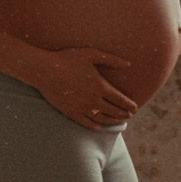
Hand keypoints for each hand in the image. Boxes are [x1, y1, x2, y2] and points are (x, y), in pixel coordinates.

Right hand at [24, 46, 138, 129]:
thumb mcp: (91, 54)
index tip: (135, 108)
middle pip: (113, 111)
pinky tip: (100, 127)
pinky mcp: (70, 112)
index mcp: (100, 86)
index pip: (120, 100)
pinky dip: (96, 126)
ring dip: (112, 121)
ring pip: (102, 119)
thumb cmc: (68, 59)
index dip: (129, 105)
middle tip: (129, 115)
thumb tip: (129, 64)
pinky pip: (86, 123)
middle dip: (123, 114)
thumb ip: (111, 59)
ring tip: (119, 121)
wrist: (45, 70)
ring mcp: (81, 107)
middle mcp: (93, 99)